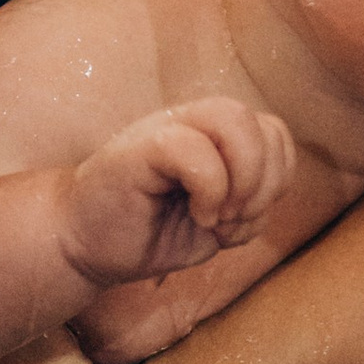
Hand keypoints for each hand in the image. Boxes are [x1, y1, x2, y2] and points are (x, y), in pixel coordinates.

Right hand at [57, 98, 295, 286]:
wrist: (84, 246)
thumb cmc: (149, 234)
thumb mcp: (215, 225)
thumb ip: (247, 207)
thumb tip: (261, 202)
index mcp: (212, 136)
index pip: (273, 132)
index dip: (278, 176)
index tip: (248, 216)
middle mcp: (191, 122)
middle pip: (260, 122)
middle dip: (265, 181)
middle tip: (235, 217)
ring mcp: (164, 128)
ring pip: (233, 118)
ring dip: (242, 180)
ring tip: (216, 215)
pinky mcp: (139, 147)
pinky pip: (193, 148)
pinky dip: (210, 190)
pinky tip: (196, 216)